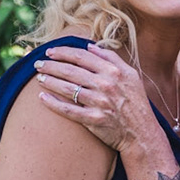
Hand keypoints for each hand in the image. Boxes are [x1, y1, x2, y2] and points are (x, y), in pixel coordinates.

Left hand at [35, 45, 158, 150]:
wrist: (142, 133)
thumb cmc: (136, 103)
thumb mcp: (131, 75)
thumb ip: (112, 58)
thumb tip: (91, 46)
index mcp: (114, 71)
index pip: (82, 56)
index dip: (62, 52)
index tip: (50, 52)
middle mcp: (106, 85)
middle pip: (71, 70)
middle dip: (51, 65)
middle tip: (38, 64)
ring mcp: (99, 103)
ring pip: (68, 88)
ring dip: (50, 81)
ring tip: (39, 78)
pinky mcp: (93, 120)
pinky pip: (68, 110)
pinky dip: (53, 103)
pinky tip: (42, 97)